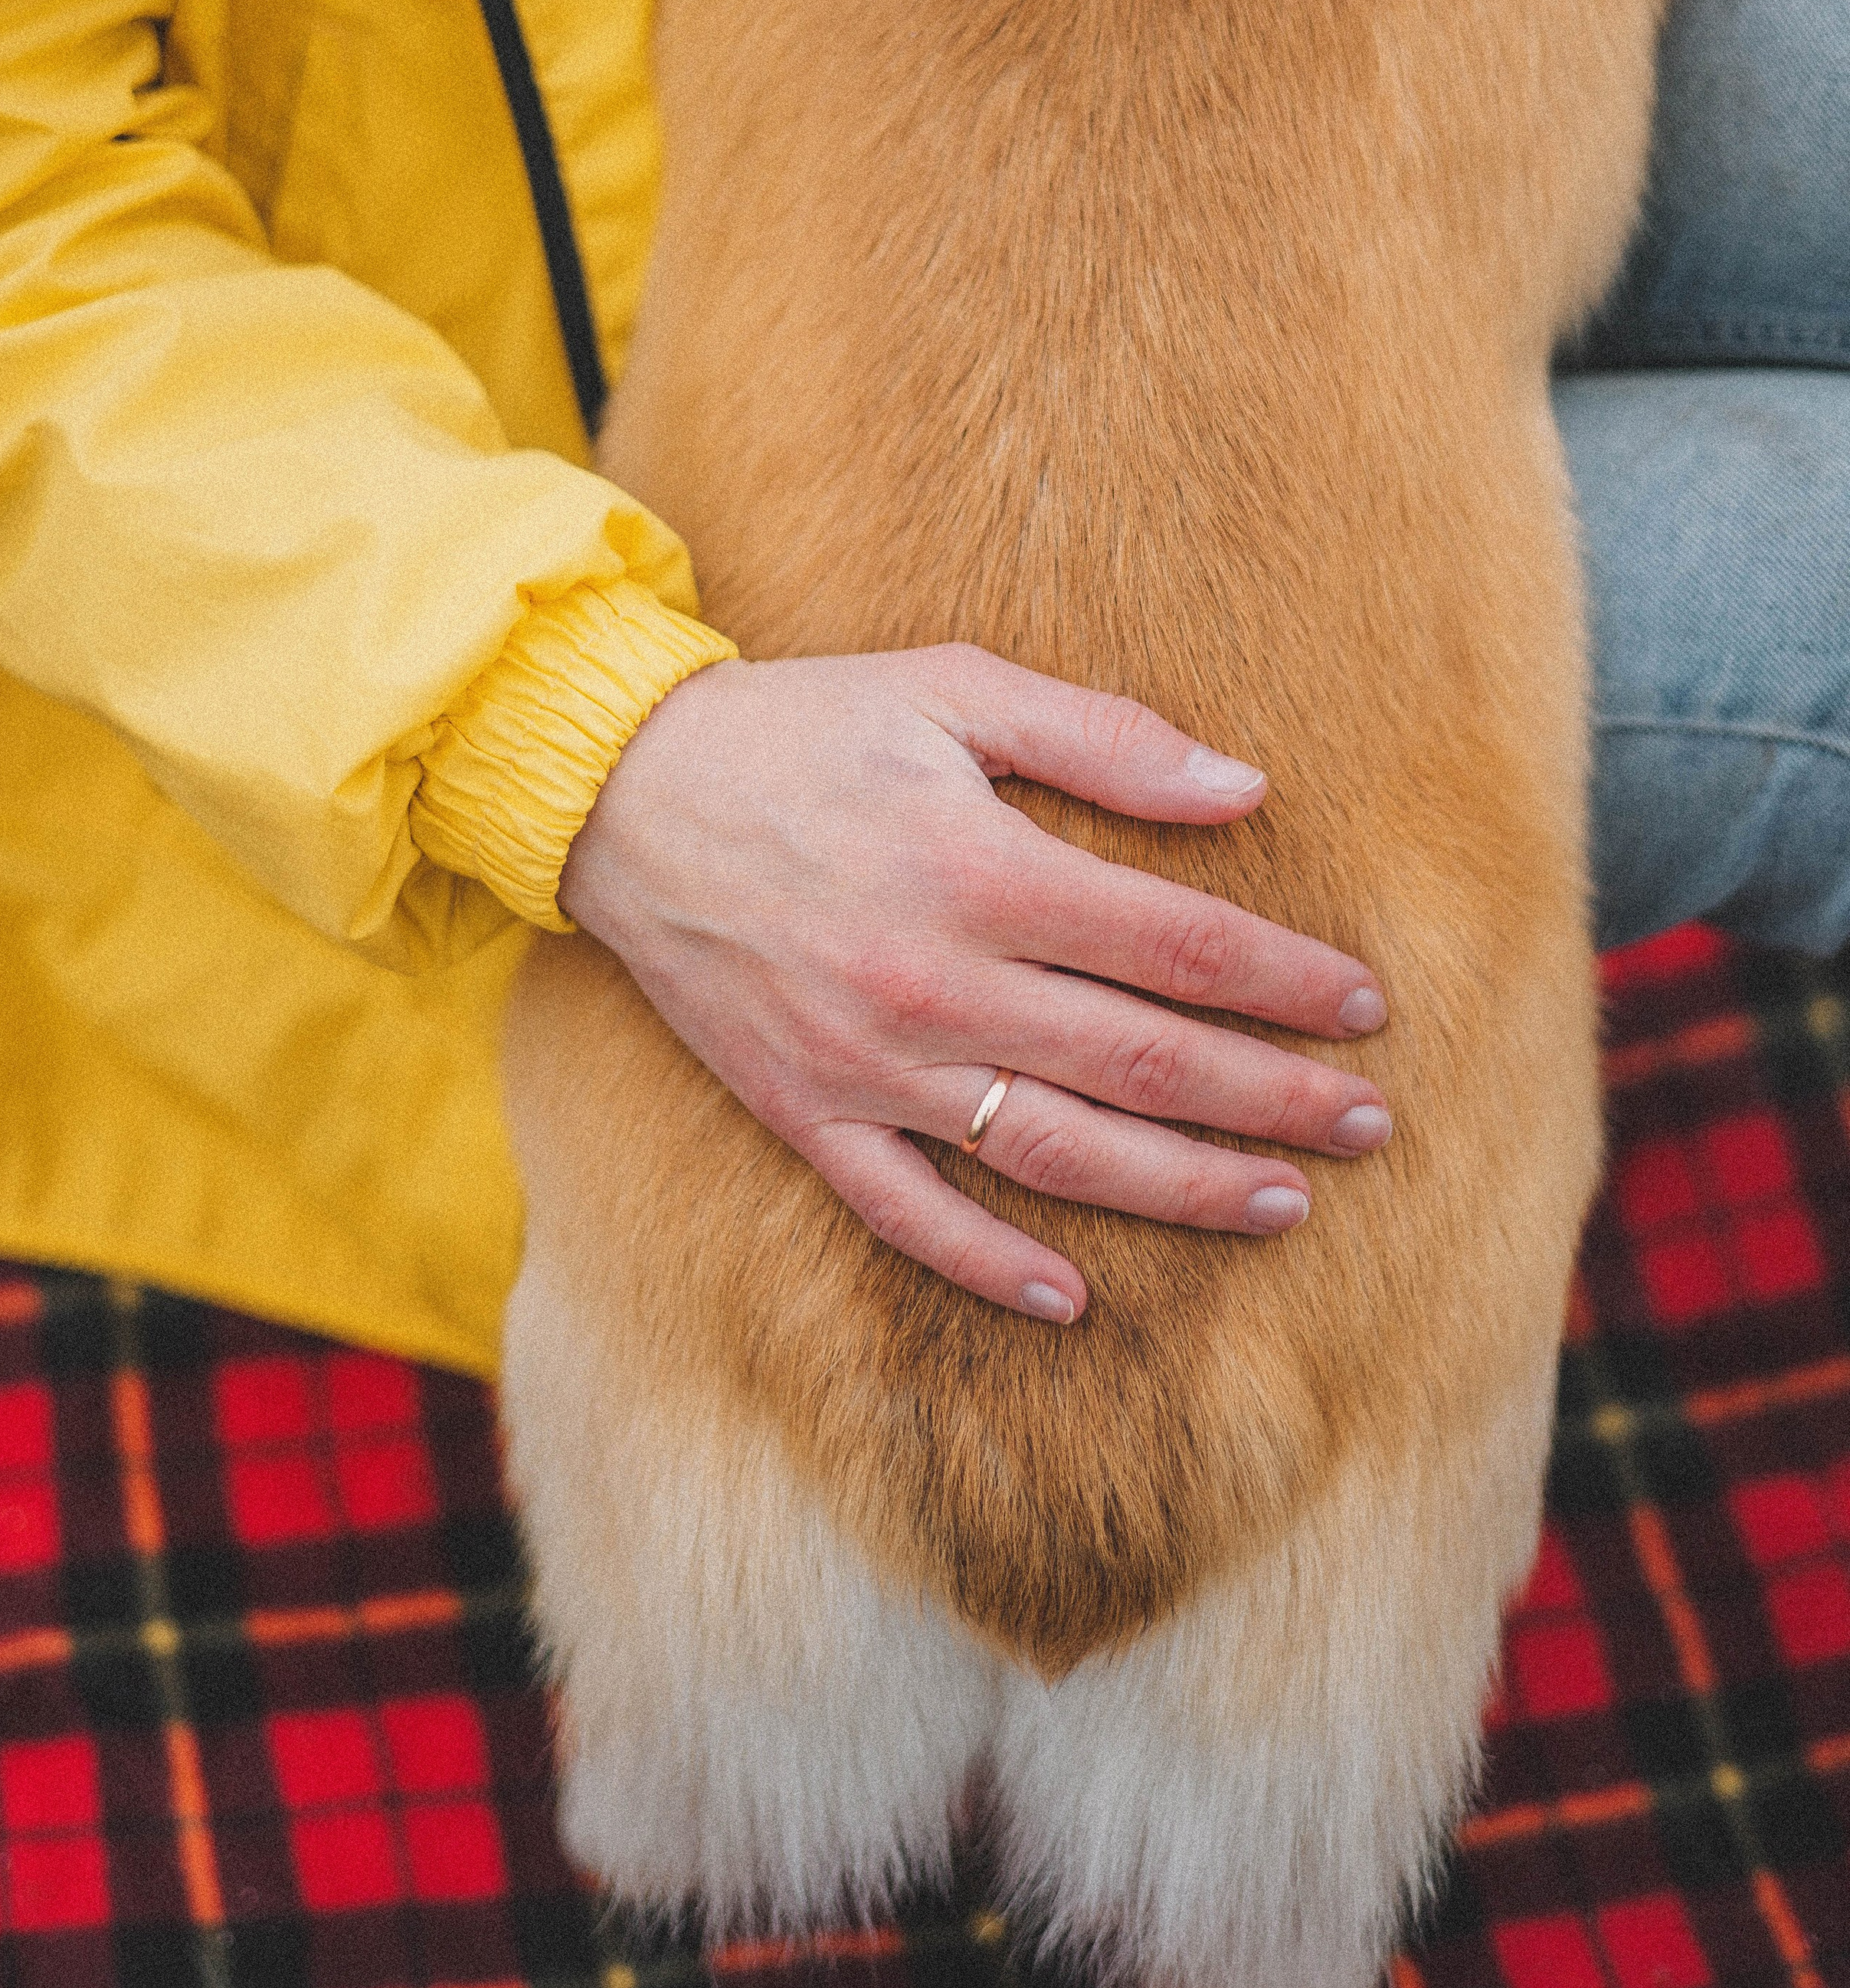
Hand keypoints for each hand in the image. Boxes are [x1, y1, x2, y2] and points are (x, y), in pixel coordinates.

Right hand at [557, 643, 1388, 1323]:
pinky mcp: (804, 1113)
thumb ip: (1102, 737)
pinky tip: (1075, 1300)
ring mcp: (867, 1064)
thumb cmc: (802, 726)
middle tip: (1372, 1122)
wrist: (616, 791)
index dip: (1285, 981)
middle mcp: (935, 983)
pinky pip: (907, 1215)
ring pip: (1054, 1152)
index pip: (1177, 947)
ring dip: (1181, 1188)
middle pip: (1143, 1062)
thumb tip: (1245, 787)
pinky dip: (990, 1266)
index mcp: (981, 869)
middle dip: (1274, 1099)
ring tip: (1284, 1206)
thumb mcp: (950, 687)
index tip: (1364, 1004)